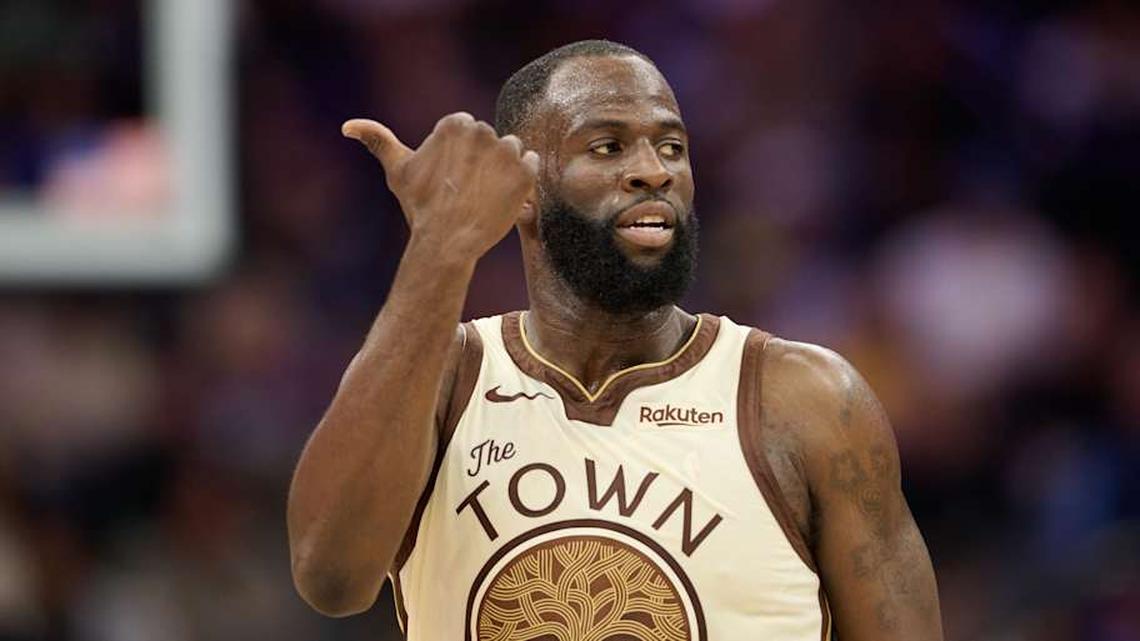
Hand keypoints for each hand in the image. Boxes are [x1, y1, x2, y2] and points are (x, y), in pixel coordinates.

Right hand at [342, 113, 538, 261]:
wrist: (447, 241)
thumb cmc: (420, 207)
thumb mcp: (398, 171)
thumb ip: (377, 141)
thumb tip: (347, 126)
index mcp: (455, 124)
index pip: (467, 130)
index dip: (460, 156)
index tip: (452, 177)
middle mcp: (483, 130)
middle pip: (490, 140)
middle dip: (482, 161)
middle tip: (466, 190)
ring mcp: (506, 152)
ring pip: (512, 151)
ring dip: (503, 169)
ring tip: (485, 194)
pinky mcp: (525, 173)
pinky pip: (531, 165)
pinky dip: (522, 181)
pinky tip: (503, 196)